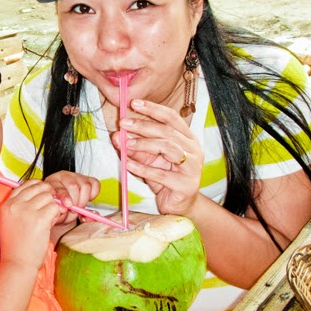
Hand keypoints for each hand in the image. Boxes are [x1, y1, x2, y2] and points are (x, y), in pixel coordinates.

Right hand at [0, 180, 60, 270]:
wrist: (17, 264)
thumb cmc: (16, 246)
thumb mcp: (11, 221)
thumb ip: (22, 205)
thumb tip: (43, 191)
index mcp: (7, 205)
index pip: (27, 184)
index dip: (39, 188)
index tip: (44, 196)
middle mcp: (15, 205)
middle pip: (40, 187)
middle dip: (49, 196)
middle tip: (49, 209)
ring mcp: (27, 211)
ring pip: (49, 197)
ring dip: (53, 207)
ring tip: (48, 220)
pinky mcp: (39, 219)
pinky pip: (55, 207)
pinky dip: (57, 214)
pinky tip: (50, 224)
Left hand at [45, 171, 100, 224]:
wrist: (64, 206)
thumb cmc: (59, 209)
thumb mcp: (56, 214)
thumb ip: (59, 213)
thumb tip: (65, 210)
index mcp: (52, 183)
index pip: (59, 187)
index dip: (64, 196)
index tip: (67, 205)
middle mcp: (64, 177)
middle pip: (73, 186)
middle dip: (75, 201)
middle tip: (74, 210)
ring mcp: (77, 176)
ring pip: (85, 186)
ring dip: (83, 200)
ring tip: (78, 205)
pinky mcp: (88, 179)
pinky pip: (95, 185)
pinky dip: (93, 194)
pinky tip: (85, 198)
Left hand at [111, 98, 202, 214]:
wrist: (180, 206)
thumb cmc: (166, 178)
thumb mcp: (149, 159)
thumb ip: (135, 146)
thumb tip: (117, 134)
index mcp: (187, 138)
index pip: (171, 117)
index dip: (153, 109)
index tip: (134, 103)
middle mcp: (194, 150)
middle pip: (167, 131)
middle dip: (143, 125)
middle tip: (124, 123)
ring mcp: (192, 167)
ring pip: (167, 148)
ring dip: (144, 144)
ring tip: (126, 144)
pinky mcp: (186, 185)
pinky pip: (161, 174)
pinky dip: (142, 168)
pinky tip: (128, 165)